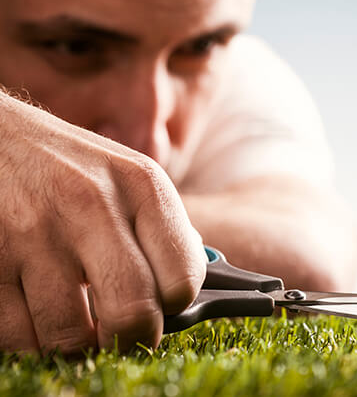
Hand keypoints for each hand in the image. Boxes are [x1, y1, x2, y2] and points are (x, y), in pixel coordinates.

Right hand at [0, 94, 205, 354]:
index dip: (174, 306)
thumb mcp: (128, 175)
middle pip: (133, 315)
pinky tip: (36, 307)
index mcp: (141, 184)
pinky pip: (18, 335)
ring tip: (75, 316)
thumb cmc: (69, 166)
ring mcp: (34, 232)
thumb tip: (190, 281)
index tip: (160, 307)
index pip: (183, 278)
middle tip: (121, 333)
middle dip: (132, 338)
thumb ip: (162, 227)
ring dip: (76, 340)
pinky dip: (31, 336)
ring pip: (71, 337)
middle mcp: (91, 205)